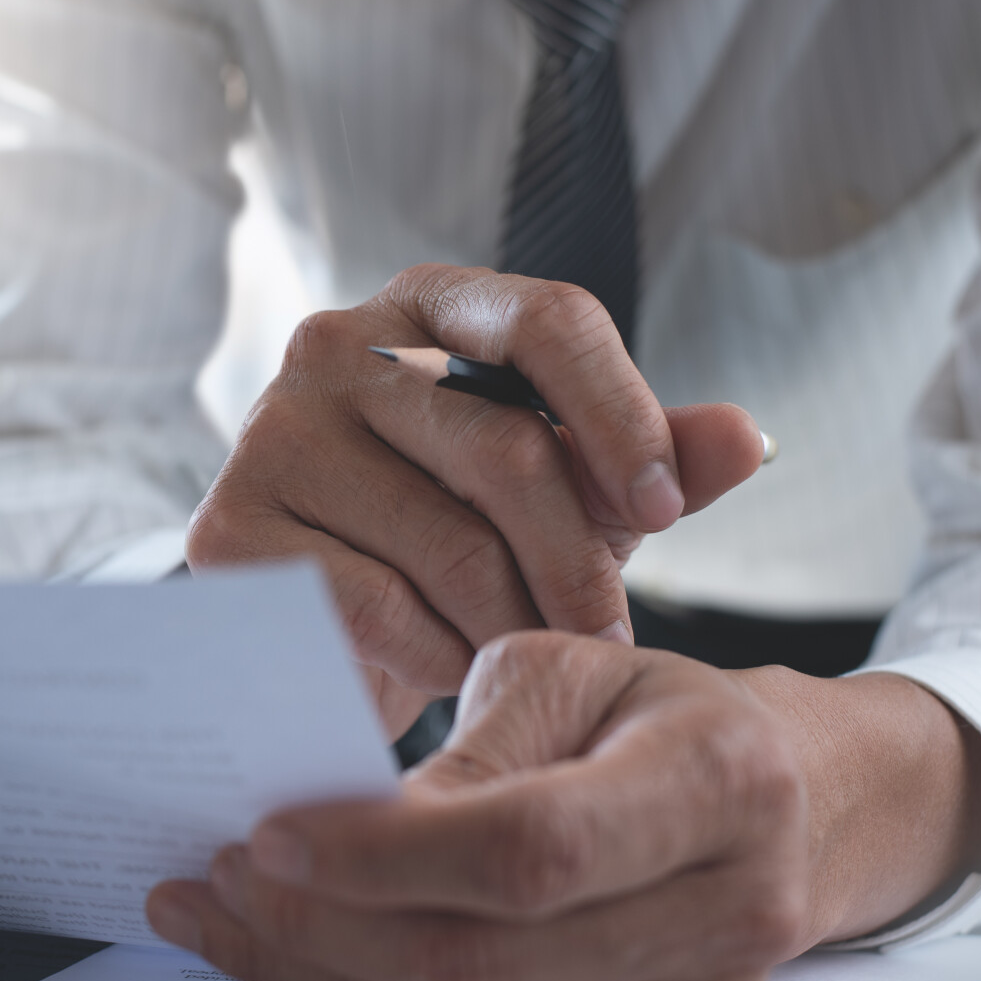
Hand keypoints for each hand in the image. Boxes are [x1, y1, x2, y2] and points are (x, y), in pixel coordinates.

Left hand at [145, 632, 980, 980]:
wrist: (790, 802)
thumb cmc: (660, 707)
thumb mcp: (579, 665)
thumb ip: (477, 740)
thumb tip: (348, 817)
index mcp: (720, 784)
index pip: (531, 846)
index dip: (390, 853)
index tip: (267, 831)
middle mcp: (722, 915)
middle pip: (485, 955)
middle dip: (324, 924)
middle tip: (211, 877)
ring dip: (321, 969)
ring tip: (214, 914)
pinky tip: (289, 949)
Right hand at [186, 264, 764, 736]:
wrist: (318, 615)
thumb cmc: (459, 528)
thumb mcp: (570, 487)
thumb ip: (656, 460)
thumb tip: (750, 440)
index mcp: (430, 307)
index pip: (549, 320)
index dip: (622, 416)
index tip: (666, 512)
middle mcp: (335, 345)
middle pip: (504, 448)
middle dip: (576, 565)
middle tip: (608, 642)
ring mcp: (272, 432)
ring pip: (447, 544)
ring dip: (515, 629)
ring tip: (536, 664)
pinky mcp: (230, 529)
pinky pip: (377, 606)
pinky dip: (438, 657)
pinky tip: (456, 673)